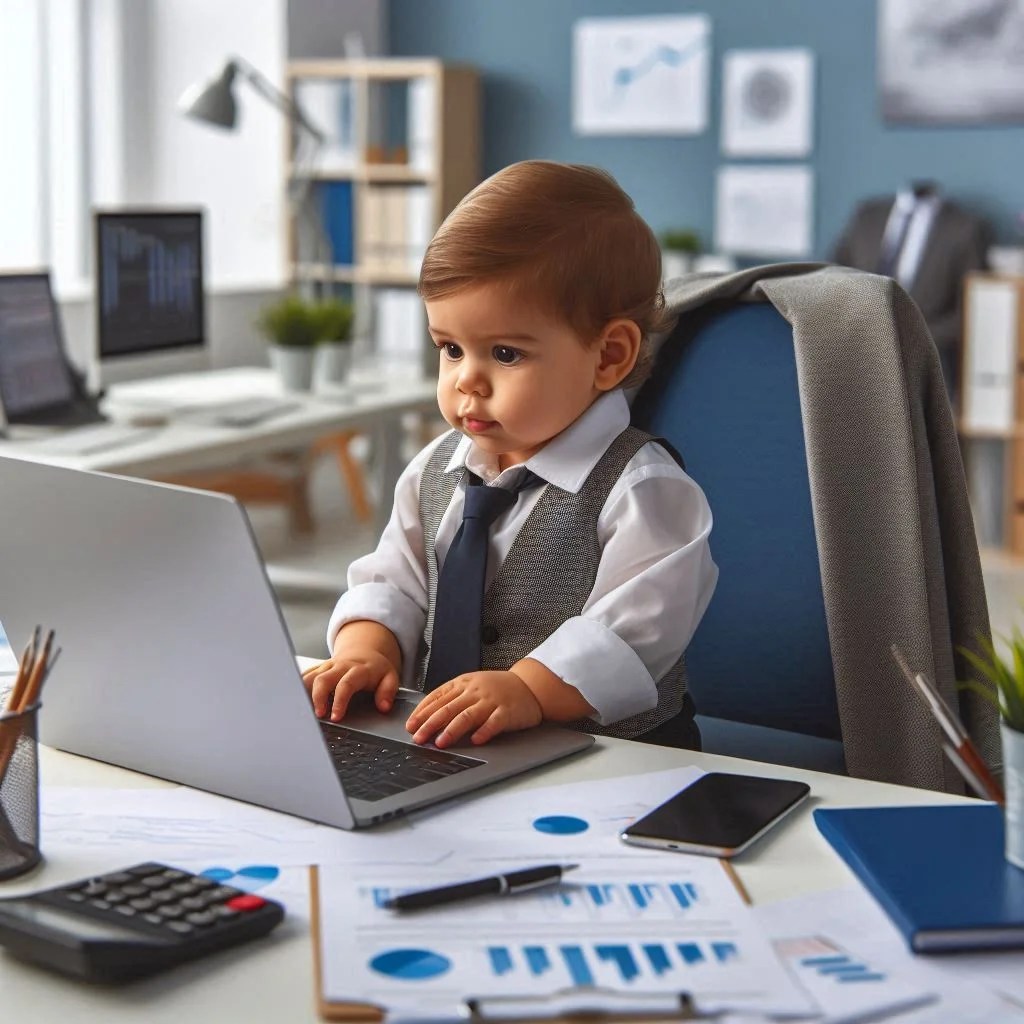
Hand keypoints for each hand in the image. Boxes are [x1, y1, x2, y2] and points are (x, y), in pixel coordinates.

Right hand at [301, 646, 399, 721]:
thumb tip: (384, 707)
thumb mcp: (390, 677)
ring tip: (302, 712)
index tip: (336, 717)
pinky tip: (295, 703)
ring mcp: (327, 667)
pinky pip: (304, 676)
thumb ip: (388, 691)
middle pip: (322, 679)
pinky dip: (297, 688)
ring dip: (303, 693)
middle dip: (317, 698)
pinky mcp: (318, 668)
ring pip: (309, 676)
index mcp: (358, 670)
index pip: (346, 684)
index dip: (340, 701)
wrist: (364, 652)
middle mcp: (340, 667)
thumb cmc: (376, 669)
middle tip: (318, 716)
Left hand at [405, 671, 542, 747]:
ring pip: (467, 716)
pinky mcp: (507, 712)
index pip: (438, 697)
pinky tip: (476, 740)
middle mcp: (476, 691)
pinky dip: (484, 732)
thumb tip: (427, 716)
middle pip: (448, 708)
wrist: (529, 685)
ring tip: (440, 743)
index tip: (411, 725)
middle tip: (418, 737)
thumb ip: (452, 698)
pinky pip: (494, 723)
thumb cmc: (497, 688)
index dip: (422, 712)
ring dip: (452, 730)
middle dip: (430, 724)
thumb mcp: (472, 686)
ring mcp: (492, 701)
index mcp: (464, 683)